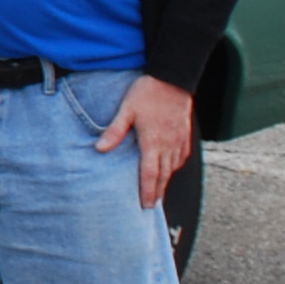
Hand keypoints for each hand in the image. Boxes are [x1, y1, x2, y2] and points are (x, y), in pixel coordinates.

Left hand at [97, 74, 197, 206]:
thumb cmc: (148, 92)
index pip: (150, 174)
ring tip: (159, 191)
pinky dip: (176, 165)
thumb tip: (99, 149)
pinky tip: (172, 168)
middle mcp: (168, 145)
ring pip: (173, 167)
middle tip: (151, 205)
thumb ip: (115, 131)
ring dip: (166, 180)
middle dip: (157, 192)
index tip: (145, 205)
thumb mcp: (127, 110)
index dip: (147, 191)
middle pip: (163, 175)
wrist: (174, 78)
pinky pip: (182, 155)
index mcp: (152, 142)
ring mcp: (178, 140)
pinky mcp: (185, 133)